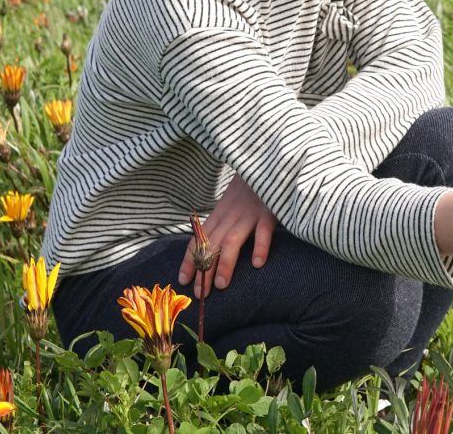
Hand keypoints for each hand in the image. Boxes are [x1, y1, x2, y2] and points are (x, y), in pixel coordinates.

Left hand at [178, 174, 276, 296]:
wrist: (268, 159)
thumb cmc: (252, 182)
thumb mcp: (232, 197)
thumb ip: (225, 216)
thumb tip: (213, 240)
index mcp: (220, 211)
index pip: (198, 239)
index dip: (189, 260)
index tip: (182, 280)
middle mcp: (231, 214)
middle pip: (211, 245)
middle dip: (203, 271)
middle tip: (200, 294)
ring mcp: (250, 213)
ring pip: (232, 241)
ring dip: (224, 264)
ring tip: (221, 285)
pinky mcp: (269, 211)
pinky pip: (263, 231)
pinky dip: (260, 247)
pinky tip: (258, 264)